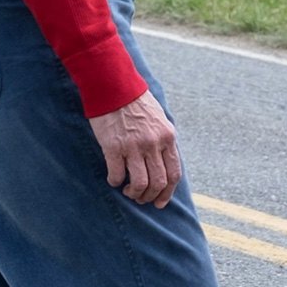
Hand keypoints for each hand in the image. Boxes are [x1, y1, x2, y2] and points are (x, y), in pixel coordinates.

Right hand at [88, 90, 182, 207]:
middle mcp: (153, 144)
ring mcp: (133, 146)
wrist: (112, 85)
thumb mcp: (158, 118)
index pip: (174, 174)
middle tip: (140, 198)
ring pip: (140, 183)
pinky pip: (116, 174)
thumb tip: (163, 163)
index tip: (159, 202)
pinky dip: (115, 181)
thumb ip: (163, 140)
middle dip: (149, 196)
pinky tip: (113, 179)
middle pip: (158, 182)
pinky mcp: (113, 146)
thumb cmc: (134, 101)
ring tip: (127, 191)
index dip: (167, 193)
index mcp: (167, 137)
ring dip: (134, 193)